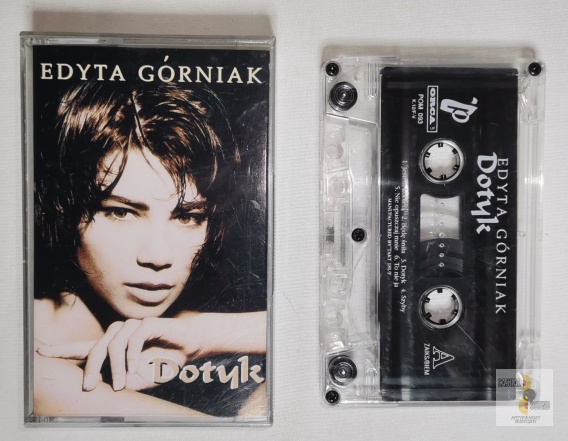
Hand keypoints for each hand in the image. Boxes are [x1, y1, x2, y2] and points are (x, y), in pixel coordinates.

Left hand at [37, 316, 203, 391]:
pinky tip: (135, 369)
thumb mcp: (140, 379)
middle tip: (89, 387)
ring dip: (116, 367)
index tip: (40, 352)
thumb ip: (123, 380)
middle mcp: (119, 333)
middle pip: (96, 348)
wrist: (189, 348)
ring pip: (113, 344)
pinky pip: (132, 340)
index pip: (83, 347)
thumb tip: (108, 384)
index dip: (62, 350)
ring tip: (121, 384)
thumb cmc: (163, 362)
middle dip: (91, 369)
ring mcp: (132, 326)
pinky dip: (131, 356)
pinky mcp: (146, 323)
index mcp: (114, 347)